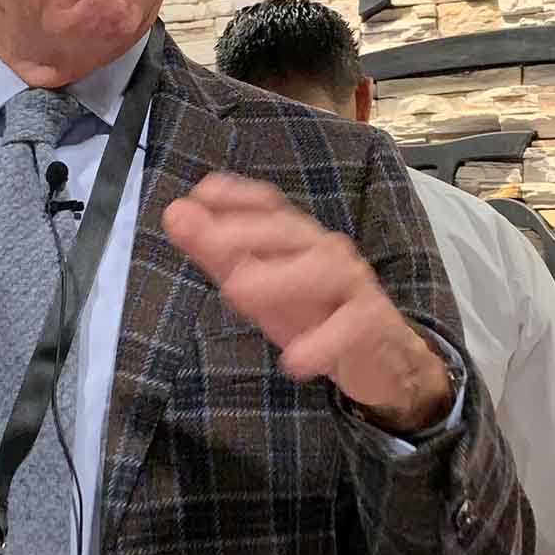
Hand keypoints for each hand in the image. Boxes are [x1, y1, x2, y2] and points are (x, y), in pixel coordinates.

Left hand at [163, 172, 451, 432]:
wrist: (379, 358)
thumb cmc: (313, 312)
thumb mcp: (258, 285)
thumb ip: (217, 252)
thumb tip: (175, 213)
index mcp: (296, 239)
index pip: (269, 206)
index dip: (238, 196)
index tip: (202, 192)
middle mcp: (324, 251)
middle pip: (290, 232)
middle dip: (248, 232)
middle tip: (208, 241)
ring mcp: (351, 285)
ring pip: (323, 271)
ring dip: (281, 278)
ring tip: (238, 290)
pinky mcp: (370, 323)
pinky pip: (349, 328)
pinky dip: (323, 343)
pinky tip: (295, 361)